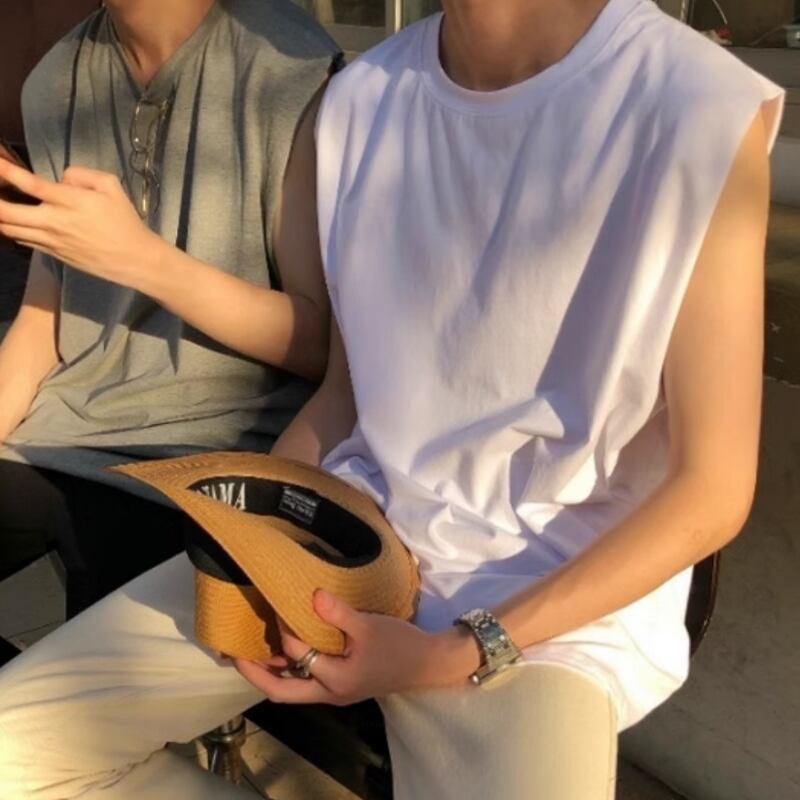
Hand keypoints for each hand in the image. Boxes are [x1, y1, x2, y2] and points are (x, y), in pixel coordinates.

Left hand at [0, 160, 164, 285]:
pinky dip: (10, 229)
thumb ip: (83, 174)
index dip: (5, 171)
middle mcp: (54, 221)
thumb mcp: (112, 186)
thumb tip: (62, 179)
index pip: (29, 183)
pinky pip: (21, 240)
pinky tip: (9, 221)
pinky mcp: (52, 254)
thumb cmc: (125, 221)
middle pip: (6, 212)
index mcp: (69, 201)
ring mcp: (50, 240)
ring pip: (8, 229)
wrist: (134, 260)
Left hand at [234, 590, 480, 705]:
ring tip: (251, 652)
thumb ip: (338, 614)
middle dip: (255, 673)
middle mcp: (329, 692)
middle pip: (282, 691)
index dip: (284, 629)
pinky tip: (285, 651)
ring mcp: (334, 692)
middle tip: (233, 654)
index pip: (298, 655)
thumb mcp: (369, 626)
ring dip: (271, 673)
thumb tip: (312, 595)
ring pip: (292, 689)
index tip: (276, 604)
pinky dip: (290, 668)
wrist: (427, 663)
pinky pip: (306, 682)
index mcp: (335, 679)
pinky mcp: (341, 684)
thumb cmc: (399, 645)